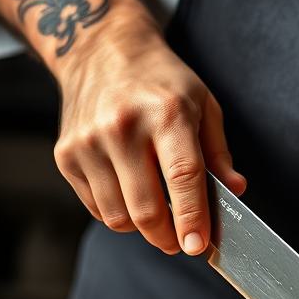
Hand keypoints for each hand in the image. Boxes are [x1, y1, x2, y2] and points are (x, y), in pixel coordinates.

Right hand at [50, 13, 247, 258]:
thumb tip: (233, 192)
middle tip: (179, 242)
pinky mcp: (66, 156)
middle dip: (167, 237)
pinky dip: (117, 212)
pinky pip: (96, 207)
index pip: (182, 177)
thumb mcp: (201, 103)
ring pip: (118, 216)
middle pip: (146, 208)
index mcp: (166, 112)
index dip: (191, 218)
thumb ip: (218, 152)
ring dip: (141, 227)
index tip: (199, 246)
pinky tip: (128, 193)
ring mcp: (89, 143)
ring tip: (154, 212)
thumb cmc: (158, 80)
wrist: (101, 52)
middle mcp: (123, 127)